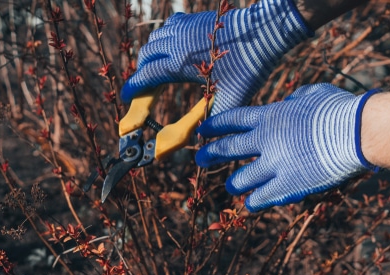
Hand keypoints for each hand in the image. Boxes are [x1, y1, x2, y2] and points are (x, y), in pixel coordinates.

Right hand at [121, 0, 312, 114]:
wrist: (263, 33)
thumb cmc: (248, 67)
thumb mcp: (231, 98)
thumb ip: (214, 119)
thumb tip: (201, 139)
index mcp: (179, 63)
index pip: (146, 76)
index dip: (133, 88)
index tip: (126, 97)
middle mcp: (176, 42)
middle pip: (146, 57)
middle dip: (141, 73)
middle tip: (143, 88)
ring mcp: (183, 28)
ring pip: (154, 40)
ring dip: (150, 56)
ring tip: (154, 70)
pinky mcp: (192, 20)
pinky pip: (167, 27)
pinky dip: (162, 39)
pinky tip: (170, 48)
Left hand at [195, 83, 378, 211]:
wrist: (357, 132)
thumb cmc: (339, 109)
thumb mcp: (312, 94)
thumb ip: (295, 100)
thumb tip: (289, 101)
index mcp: (270, 116)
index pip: (233, 121)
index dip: (215, 126)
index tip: (203, 132)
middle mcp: (265, 140)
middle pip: (229, 149)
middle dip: (211, 154)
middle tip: (200, 159)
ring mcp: (275, 164)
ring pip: (242, 178)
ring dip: (234, 183)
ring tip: (231, 187)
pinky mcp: (288, 185)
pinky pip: (263, 196)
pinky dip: (254, 200)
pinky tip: (250, 203)